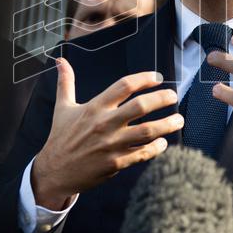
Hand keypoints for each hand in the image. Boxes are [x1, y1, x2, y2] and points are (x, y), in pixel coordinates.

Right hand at [31, 58, 182, 208]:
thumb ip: (66, 82)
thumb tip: (60, 61)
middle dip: (162, 99)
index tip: (157, 78)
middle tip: (173, 96)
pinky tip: (164, 142)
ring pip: (147, 131)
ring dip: (167, 125)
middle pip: (141, 106)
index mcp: (94, 107)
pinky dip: (157, 148)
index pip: (124, 86)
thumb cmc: (60, 137)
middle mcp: (104, 124)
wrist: (54, 171)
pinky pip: (143, 153)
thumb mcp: (62, 107)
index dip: (144, 78)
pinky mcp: (116, 163)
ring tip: (179, 120)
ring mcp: (111, 145)